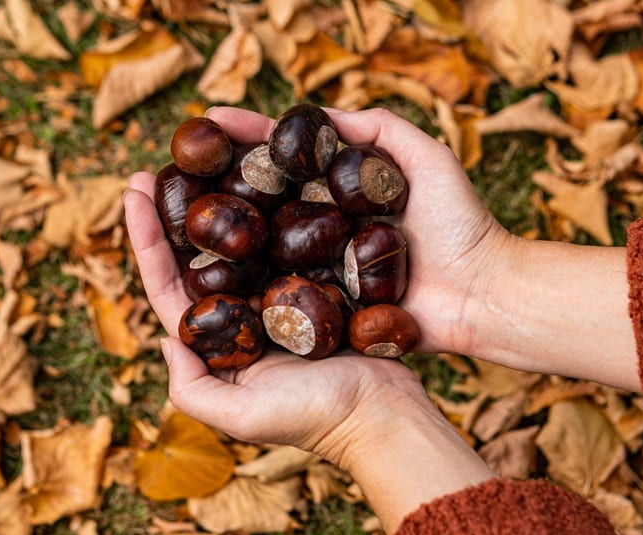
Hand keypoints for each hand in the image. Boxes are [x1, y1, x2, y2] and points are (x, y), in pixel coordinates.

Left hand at [123, 108, 496, 531]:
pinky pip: (287, 240)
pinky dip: (273, 210)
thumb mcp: (242, 416)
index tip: (134, 190)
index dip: (147, 239)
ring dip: (223, 202)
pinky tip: (266, 175)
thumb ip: (191, 388)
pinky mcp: (314, 285)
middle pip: (199, 256)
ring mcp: (277, 298)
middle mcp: (242, 315)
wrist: (384, 412)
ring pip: (242, 242)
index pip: (169, 285)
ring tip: (208, 157)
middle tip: (164, 161)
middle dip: (176, 210)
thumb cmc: (315, 418)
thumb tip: (163, 338)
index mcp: (218, 343)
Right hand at [187, 106, 509, 356]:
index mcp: (336, 194)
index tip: (205, 122)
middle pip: (254, 203)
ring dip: (207, 234)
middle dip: (207, 187)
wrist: (483, 296)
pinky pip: (270, 296)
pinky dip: (232, 285)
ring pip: (252, 250)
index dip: (243, 141)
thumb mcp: (425, 158)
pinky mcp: (319, 312)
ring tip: (161, 215)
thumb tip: (315, 113)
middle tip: (159, 173)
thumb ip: (376, 130)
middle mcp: (319, 231)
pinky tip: (193, 272)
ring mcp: (316, 271)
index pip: (280, 161)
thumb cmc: (461, 225)